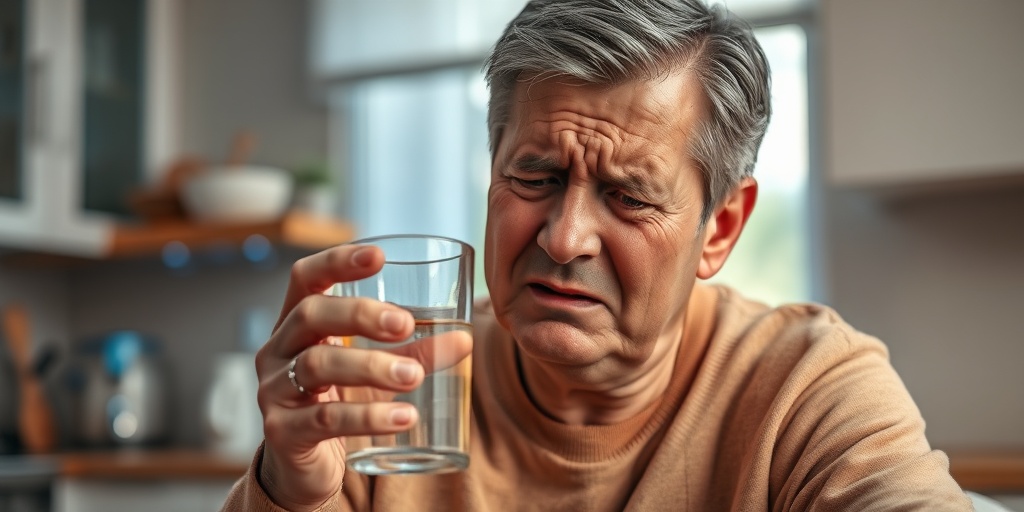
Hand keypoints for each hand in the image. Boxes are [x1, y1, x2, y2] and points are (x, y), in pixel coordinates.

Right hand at [254, 244, 422, 510]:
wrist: (305, 470)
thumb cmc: (338, 404)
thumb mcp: (374, 372)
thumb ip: (414, 353)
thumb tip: (465, 341)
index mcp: (296, 324)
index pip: (305, 278)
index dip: (336, 261)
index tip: (379, 257)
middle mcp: (277, 351)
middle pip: (310, 314)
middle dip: (360, 314)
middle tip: (405, 324)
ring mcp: (273, 391)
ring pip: (316, 366)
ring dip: (371, 366)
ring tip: (412, 375)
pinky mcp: (282, 433)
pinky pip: (324, 419)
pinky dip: (368, 416)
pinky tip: (405, 418)